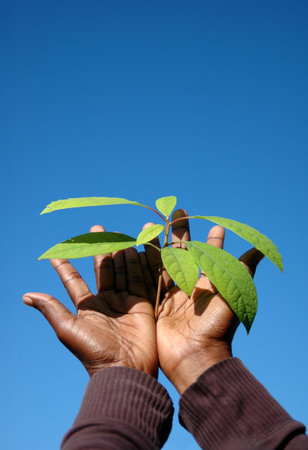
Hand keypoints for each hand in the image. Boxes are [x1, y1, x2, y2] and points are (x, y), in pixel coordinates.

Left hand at [23, 225, 157, 377]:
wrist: (125, 367)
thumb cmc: (93, 351)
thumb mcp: (68, 329)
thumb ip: (52, 309)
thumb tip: (26, 296)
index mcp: (86, 307)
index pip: (74, 281)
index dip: (65, 267)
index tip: (56, 252)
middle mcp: (105, 301)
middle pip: (101, 269)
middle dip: (98, 249)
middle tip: (96, 229)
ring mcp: (124, 301)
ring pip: (120, 270)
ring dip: (117, 252)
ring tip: (116, 234)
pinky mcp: (142, 303)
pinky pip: (138, 278)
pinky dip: (136, 263)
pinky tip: (132, 248)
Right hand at [144, 210, 263, 393]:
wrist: (195, 356)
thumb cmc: (217, 326)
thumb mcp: (231, 295)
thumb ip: (242, 269)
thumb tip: (260, 248)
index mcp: (208, 284)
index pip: (211, 256)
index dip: (214, 242)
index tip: (216, 227)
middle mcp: (189, 286)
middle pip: (182, 253)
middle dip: (179, 233)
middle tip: (177, 212)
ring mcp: (171, 294)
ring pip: (162, 263)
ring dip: (156, 244)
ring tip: (150, 226)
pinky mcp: (154, 303)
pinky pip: (146, 280)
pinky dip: (141, 264)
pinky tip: (137, 248)